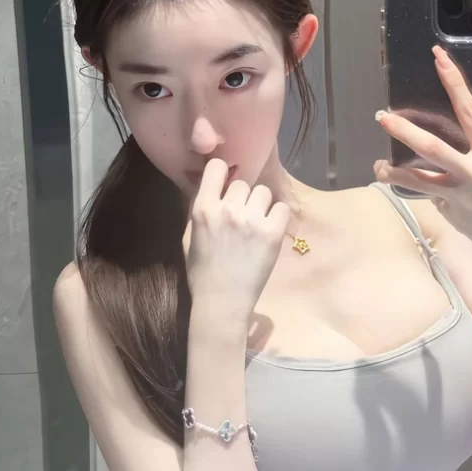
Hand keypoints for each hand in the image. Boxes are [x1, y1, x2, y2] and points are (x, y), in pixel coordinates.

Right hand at [184, 159, 290, 316]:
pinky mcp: (272, 233)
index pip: (216, 167)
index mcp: (203, 209)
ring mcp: (251, 220)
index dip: (223, 173)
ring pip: (263, 193)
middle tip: (242, 217)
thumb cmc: (202, 273)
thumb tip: (210, 187)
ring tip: (257, 225)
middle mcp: (228, 209)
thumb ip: (200, 210)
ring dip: (261, 206)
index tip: (226, 185)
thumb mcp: (189, 237)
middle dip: (243, 197)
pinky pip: (282, 208)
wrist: (222, 302)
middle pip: (243, 183)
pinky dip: (277, 217)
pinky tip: (270, 231)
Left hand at [374, 46, 471, 268]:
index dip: (453, 82)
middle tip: (382, 116)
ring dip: (392, 173)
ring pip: (416, 181)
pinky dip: (430, 192)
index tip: (439, 59)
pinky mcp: (449, 214)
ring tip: (378, 166)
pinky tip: (439, 196)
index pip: (469, 111)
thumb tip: (457, 142)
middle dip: (403, 130)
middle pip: (430, 147)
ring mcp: (458, 197)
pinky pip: (433, 196)